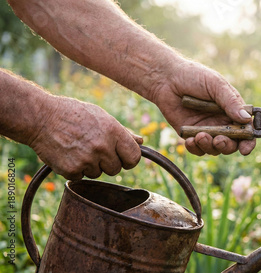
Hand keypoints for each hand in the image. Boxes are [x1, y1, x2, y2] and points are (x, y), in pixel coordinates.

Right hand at [28, 96, 142, 179]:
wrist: (40, 117)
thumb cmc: (73, 114)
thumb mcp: (101, 117)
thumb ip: (123, 132)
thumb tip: (141, 141)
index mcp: (114, 132)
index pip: (134, 157)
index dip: (129, 159)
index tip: (123, 158)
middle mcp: (103, 147)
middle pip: (116, 169)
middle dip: (107, 163)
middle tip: (94, 150)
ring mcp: (87, 159)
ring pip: (98, 174)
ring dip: (90, 166)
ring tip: (78, 148)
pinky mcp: (72, 170)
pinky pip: (81, 177)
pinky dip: (75, 170)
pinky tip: (68, 154)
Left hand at [150, 59, 255, 155]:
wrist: (166, 78)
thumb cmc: (194, 76)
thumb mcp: (216, 85)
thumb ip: (231, 102)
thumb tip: (246, 119)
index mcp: (233, 110)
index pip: (247, 129)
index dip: (248, 141)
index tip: (245, 148)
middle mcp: (222, 122)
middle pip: (232, 144)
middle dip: (227, 146)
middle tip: (219, 140)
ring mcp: (207, 129)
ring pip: (215, 149)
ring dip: (210, 146)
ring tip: (200, 136)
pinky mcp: (191, 135)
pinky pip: (197, 149)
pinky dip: (195, 148)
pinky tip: (190, 140)